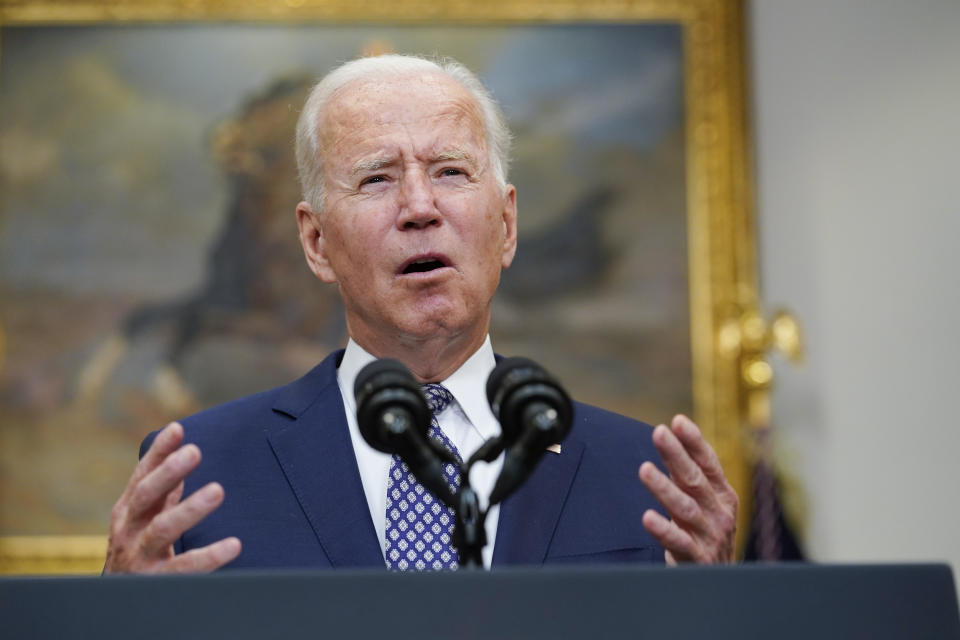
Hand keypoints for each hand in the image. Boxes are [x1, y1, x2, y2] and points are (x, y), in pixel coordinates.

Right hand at [104, 422, 240, 572]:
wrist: (114, 604)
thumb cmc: (136, 552)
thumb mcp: (143, 521)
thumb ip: (162, 494)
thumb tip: (178, 457)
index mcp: (128, 512)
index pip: (142, 476)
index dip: (158, 452)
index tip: (178, 428)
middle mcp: (128, 531)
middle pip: (145, 496)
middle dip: (169, 472)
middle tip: (195, 451)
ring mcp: (138, 556)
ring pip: (162, 530)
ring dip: (190, 509)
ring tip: (218, 490)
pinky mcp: (155, 581)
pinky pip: (183, 569)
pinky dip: (209, 556)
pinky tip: (234, 545)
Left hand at [639, 414, 737, 563]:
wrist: (719, 580)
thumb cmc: (706, 533)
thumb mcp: (703, 502)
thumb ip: (687, 475)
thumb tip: (669, 438)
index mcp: (722, 495)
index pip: (708, 463)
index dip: (694, 442)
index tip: (677, 421)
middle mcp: (719, 512)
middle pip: (695, 480)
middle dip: (676, 455)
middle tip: (658, 432)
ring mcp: (710, 535)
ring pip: (685, 508)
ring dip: (664, 488)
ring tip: (644, 469)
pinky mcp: (697, 558)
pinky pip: (679, 542)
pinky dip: (664, 529)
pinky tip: (647, 517)